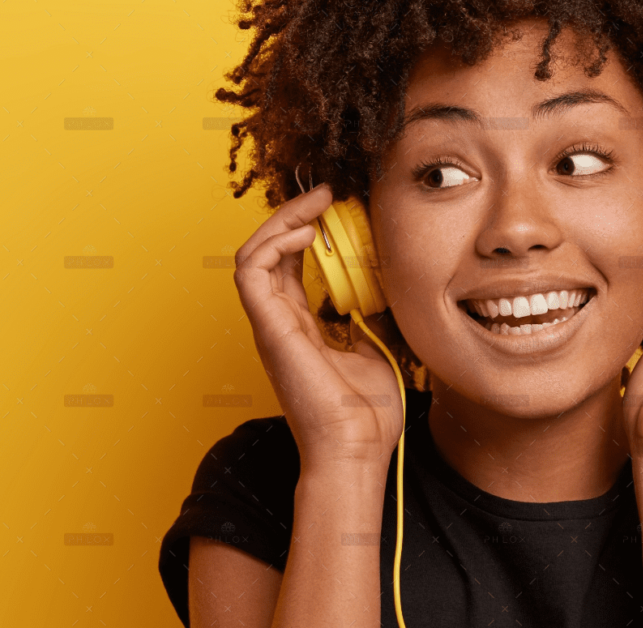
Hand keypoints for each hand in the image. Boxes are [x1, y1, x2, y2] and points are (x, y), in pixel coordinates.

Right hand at [232, 183, 404, 471]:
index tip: (341, 205)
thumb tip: (392, 280)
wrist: (358, 450)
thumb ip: (376, 312)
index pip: (292, 261)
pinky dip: (273, 243)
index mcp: (302, 323)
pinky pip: (250, 272)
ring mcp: (270, 324)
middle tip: (328, 192)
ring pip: (253, 252)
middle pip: (270, 249)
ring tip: (316, 203)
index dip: (310, 227)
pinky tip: (308, 233)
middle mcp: (280, 320)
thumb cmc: (367, 413)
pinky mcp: (269, 329)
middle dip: (294, 213)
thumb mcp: (381, 345)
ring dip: (282, 219)